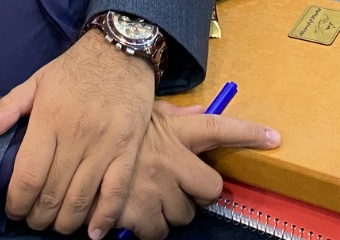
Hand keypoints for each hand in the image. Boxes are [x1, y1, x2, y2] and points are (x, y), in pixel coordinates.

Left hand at [0, 30, 154, 234]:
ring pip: (81, 199)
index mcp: (50, 118)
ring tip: (56, 224)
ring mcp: (105, 144)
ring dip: (65, 222)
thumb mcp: (37, 80)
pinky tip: (92, 232)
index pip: (28, 175)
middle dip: (38, 217)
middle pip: (52, 193)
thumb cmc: (75, 69)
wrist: (122, 50)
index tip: (13, 209)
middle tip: (32, 220)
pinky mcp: (128, 149)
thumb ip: (9, 107)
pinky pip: (116, 192)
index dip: (16, 202)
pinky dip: (104, 218)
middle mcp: (77, 134)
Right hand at [113, 103, 279, 239]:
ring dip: (172, 213)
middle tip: (180, 189)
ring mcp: (155, 189)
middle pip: (210, 188)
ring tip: (151, 200)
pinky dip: (150, 229)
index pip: (218, 128)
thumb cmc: (107, 128)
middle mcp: (170, 160)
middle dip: (199, 195)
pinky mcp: (137, 214)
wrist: (66, 149)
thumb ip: (174, 116)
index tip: (273, 137)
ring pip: (185, 215)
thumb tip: (201, 111)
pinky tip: (135, 215)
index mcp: (172, 132)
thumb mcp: (140, 114)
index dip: (248, 132)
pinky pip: (159, 233)